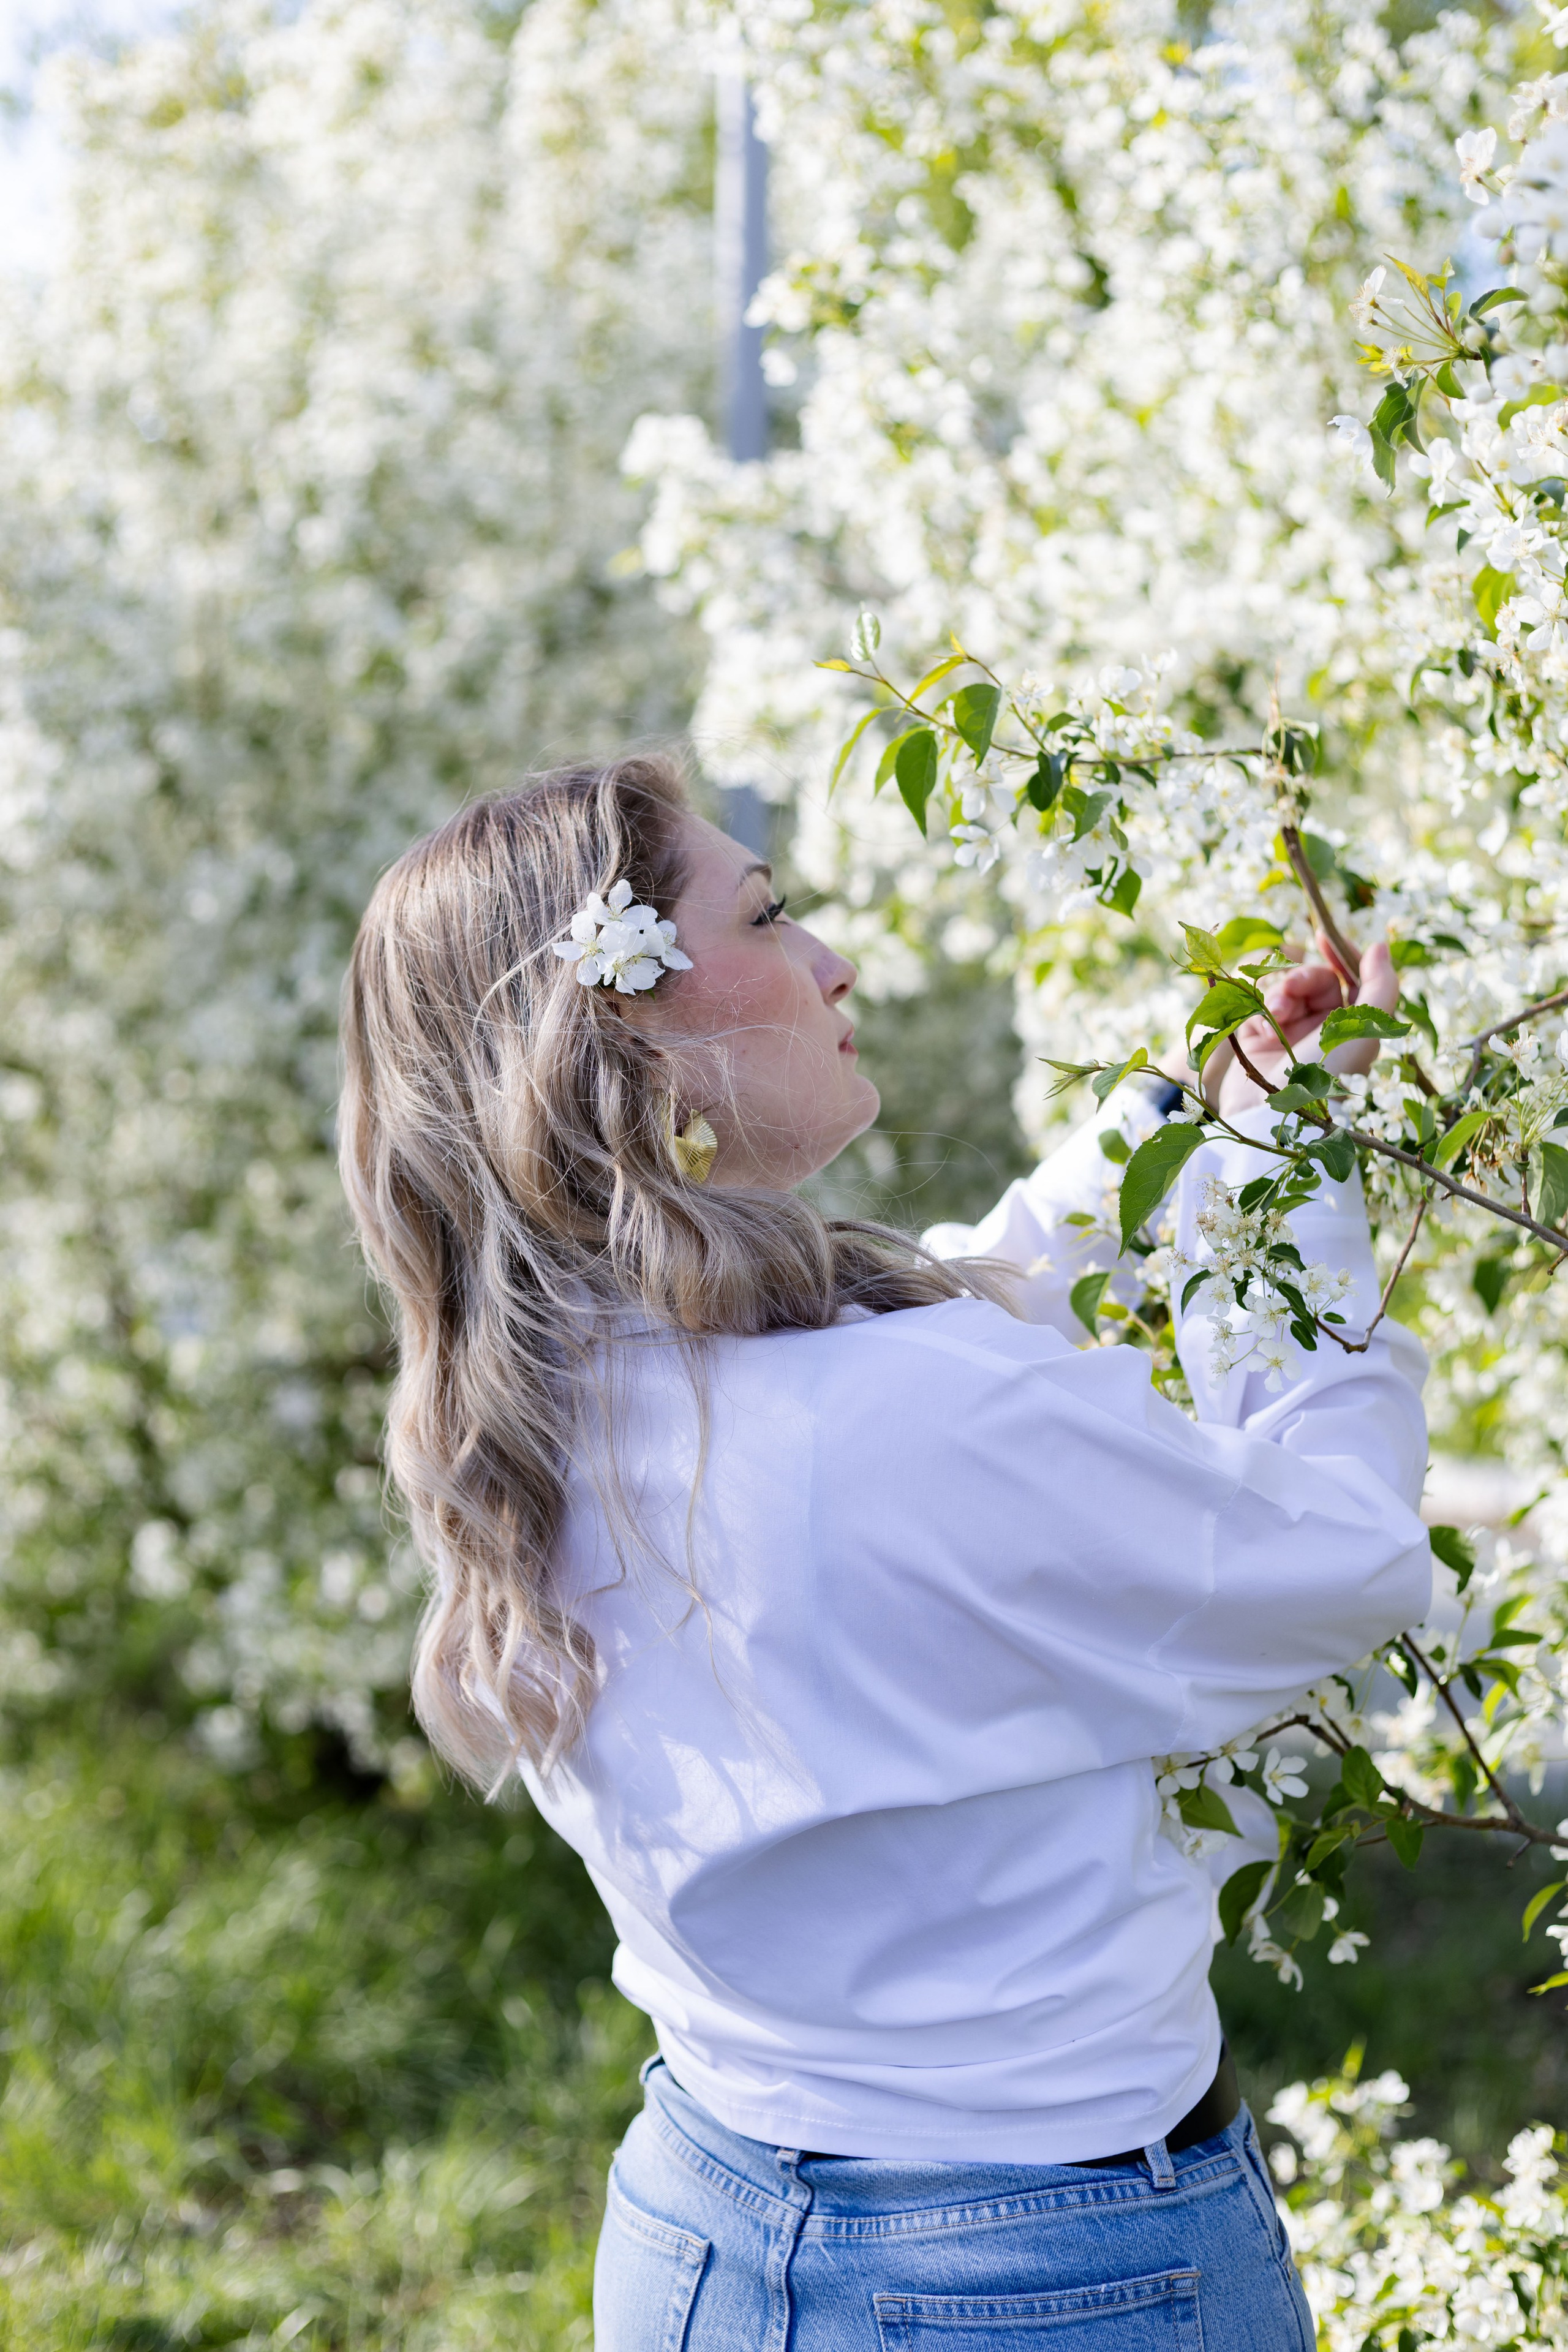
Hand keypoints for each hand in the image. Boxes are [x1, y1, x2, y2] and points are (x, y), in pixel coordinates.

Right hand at [1215, 936, 1398, 1119]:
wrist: (1273, 1114)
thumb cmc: (1327, 1077)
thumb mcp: (1364, 1031)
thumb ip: (1381, 986)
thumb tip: (1380, 946)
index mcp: (1354, 1028)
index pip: (1349, 979)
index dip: (1338, 955)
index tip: (1321, 936)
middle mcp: (1324, 1029)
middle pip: (1315, 980)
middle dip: (1302, 979)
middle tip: (1291, 991)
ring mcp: (1291, 1033)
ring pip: (1285, 989)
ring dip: (1279, 995)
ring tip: (1275, 1015)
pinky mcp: (1260, 1038)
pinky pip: (1260, 1005)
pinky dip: (1260, 1010)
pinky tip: (1262, 1029)